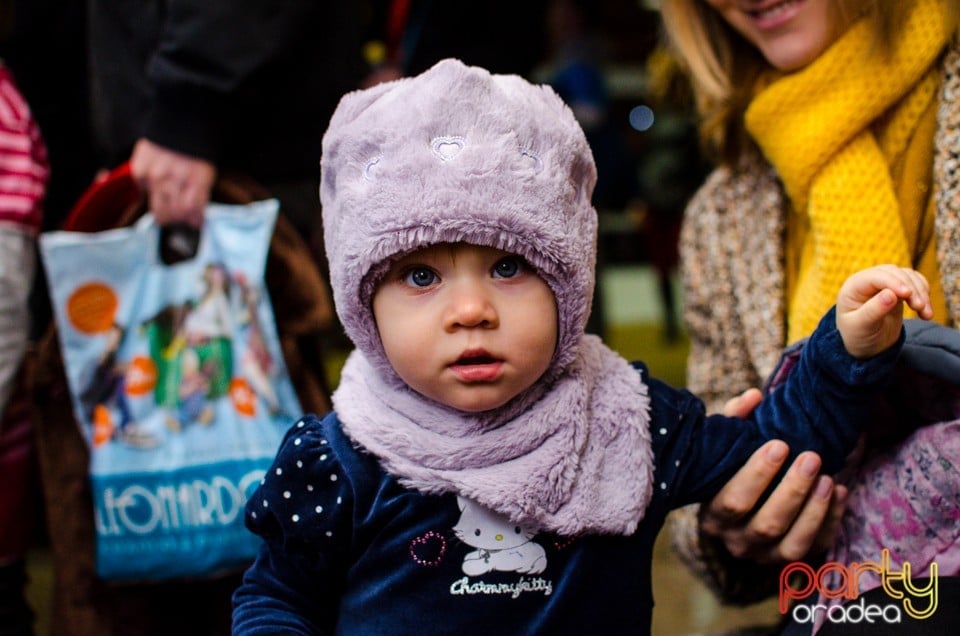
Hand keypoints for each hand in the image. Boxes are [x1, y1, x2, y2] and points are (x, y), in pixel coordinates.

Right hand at [129, 138, 216, 227]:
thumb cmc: (196, 152)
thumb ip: (200, 199)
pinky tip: (157, 184)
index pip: (190, 213)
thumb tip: (195, 222)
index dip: (192, 221)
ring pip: (157, 210)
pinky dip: (149, 192)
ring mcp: (154, 176)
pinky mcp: (139, 171)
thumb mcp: (206, 175)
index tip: (193, 222)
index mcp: (195, 181)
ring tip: (170, 201)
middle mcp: (173, 180)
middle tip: (179, 215)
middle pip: (171, 215)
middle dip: (177, 220)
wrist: (180, 123)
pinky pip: (143, 193)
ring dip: (164, 211)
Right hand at [698, 390, 847, 562]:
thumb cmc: (731, 470)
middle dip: (792, 490)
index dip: (757, 475)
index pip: (733, 502)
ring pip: (792, 544)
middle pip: (767, 524)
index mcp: (713, 514)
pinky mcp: (792, 562)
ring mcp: (765, 556)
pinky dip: (830, 520)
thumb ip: (734, 419)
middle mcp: (735, 541)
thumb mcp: (725, 447)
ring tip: (829, 478)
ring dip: (813, 510)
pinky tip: (840, 492)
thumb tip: (753, 397)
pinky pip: (815, 547)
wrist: (740, 510)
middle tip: (812, 457)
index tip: (780, 444)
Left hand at [836, 265, 931, 357]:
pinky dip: (924, 294)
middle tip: (920, 307)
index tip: (908, 294)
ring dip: (920, 292)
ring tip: (926, 314)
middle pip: (894, 273)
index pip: (875, 276)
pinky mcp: (897, 290)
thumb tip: (890, 294)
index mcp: (853, 287)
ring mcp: (884, 283)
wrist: (865, 345)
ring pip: (908, 276)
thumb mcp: (861, 326)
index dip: (893, 282)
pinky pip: (915, 283)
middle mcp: (868, 280)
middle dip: (910, 288)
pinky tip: (925, 310)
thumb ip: (874, 310)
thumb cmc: (857, 335)